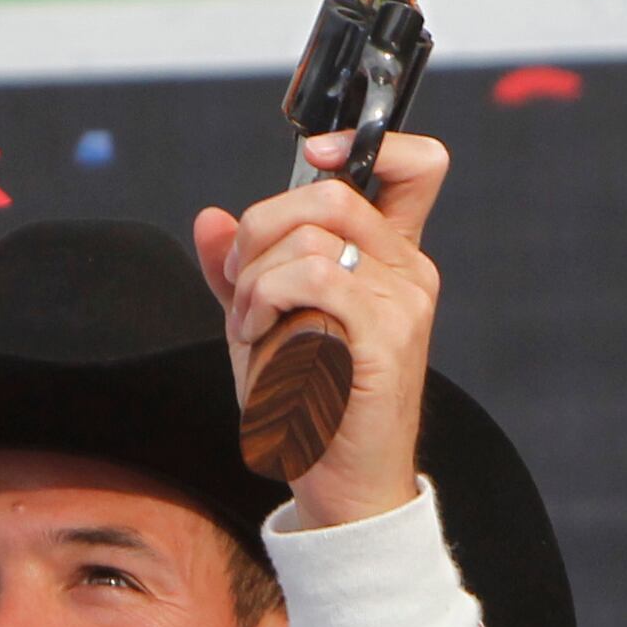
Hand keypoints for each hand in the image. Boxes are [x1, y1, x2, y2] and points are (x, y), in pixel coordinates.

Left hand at [195, 132, 449, 527]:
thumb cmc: (309, 406)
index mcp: (390, 256)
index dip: (363, 142)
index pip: (416, 166)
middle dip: (263, 226)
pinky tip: (258, 335)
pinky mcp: (387, 335)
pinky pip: (315, 278)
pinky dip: (267, 298)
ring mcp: (403, 300)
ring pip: (313, 234)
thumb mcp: (266, 324)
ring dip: (256, 276)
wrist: (342, 483)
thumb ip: (242, 271)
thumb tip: (210, 219)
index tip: (313, 156)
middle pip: (332, 192)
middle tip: (242, 283)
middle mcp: (407, 269)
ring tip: (249, 323)